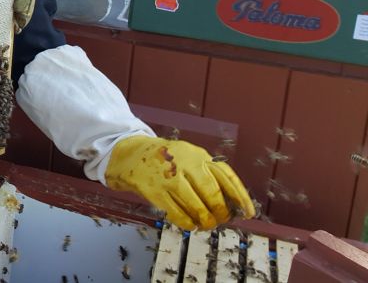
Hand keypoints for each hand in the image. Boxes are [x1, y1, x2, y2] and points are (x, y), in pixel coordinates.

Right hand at [105, 136, 255, 230]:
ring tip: (206, 224)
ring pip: (196, 205)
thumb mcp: (190, 157)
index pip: (226, 176)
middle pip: (212, 193)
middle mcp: (185, 164)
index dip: (241, 197)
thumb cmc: (167, 160)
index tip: (248, 213)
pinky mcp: (155, 190)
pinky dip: (187, 223)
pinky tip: (190, 225)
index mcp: (198, 155)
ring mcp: (169, 177)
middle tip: (221, 220)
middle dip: (220, 212)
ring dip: (205, 220)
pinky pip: (177, 213)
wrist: (131, 155)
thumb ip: (208, 173)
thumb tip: (232, 202)